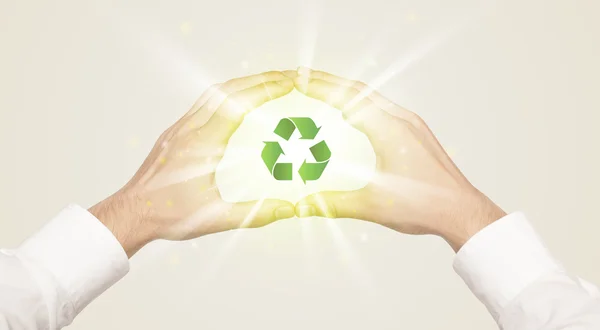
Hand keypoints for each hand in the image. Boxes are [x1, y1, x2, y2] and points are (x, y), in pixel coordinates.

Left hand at [90, 71, 296, 256]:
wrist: (131, 213)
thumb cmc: (168, 216)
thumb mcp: (215, 218)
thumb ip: (254, 214)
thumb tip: (288, 209)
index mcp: (201, 146)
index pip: (237, 106)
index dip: (265, 90)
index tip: (287, 84)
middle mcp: (189, 130)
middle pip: (227, 91)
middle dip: (260, 80)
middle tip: (286, 78)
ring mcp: (180, 128)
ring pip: (214, 93)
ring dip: (243, 84)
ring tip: (267, 83)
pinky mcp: (175, 132)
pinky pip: (203, 103)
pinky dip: (226, 95)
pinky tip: (237, 103)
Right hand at [293, 68, 505, 250]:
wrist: (462, 210)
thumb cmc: (426, 205)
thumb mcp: (372, 205)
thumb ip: (333, 203)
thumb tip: (302, 205)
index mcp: (390, 130)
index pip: (347, 98)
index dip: (319, 86)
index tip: (298, 79)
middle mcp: (402, 120)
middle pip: (358, 91)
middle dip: (327, 82)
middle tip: (302, 78)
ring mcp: (411, 125)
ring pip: (372, 97)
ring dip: (345, 91)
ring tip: (321, 89)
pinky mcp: (416, 134)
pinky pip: (383, 108)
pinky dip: (361, 104)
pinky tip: (352, 115)